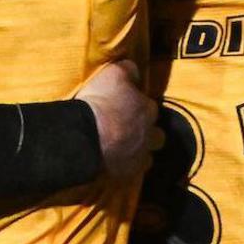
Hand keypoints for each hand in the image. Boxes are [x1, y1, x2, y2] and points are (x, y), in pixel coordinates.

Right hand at [76, 61, 154, 178]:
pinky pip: (133, 171)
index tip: (127, 107)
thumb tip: (135, 71)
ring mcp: (141, 155)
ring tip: (124, 149)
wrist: (86, 136)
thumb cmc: (100, 102)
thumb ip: (128, 70)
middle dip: (147, 133)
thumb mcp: (113, 74)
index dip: (139, 107)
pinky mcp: (129, 173)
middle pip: (157, 135)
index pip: (150, 107)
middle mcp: (150, 133)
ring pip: (149, 155)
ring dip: (140, 151)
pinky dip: (127, 165)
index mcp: (147, 109)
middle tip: (129, 130)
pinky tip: (116, 162)